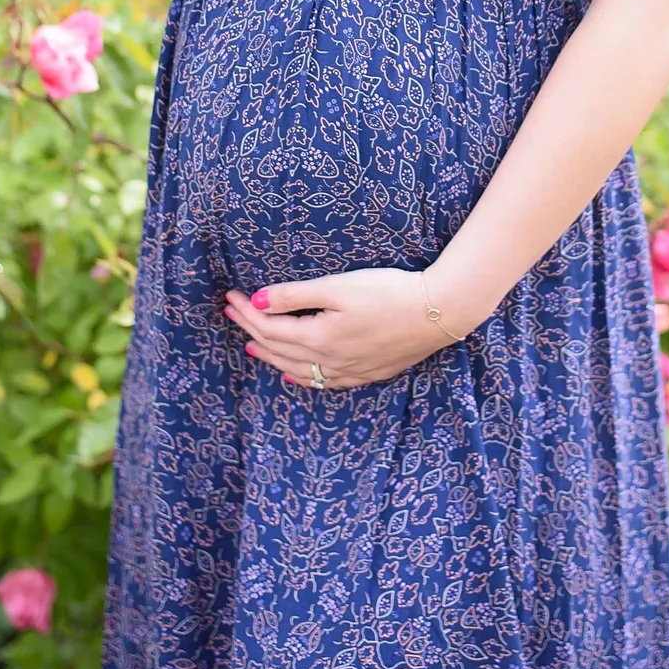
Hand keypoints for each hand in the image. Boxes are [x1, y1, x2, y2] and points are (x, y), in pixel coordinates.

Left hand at [223, 266, 459, 389]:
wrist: (438, 312)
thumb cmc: (389, 291)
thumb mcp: (339, 286)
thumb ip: (296, 295)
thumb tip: (257, 302)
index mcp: (319, 337)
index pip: (270, 327)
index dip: (247, 312)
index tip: (231, 296)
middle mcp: (329, 361)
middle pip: (278, 348)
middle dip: (251, 330)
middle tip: (231, 313)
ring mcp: (348, 371)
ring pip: (297, 369)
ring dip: (270, 356)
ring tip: (251, 344)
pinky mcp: (366, 373)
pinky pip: (322, 382)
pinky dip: (301, 377)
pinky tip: (293, 375)